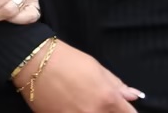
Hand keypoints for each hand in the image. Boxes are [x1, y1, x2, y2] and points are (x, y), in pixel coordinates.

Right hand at [13, 41, 144, 111]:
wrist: (33, 61)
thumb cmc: (67, 60)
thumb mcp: (96, 67)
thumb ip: (117, 85)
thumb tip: (134, 95)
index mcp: (108, 100)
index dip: (128, 112)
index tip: (124, 109)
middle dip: (111, 112)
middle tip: (100, 103)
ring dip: (93, 112)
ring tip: (83, 104)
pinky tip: (71, 107)